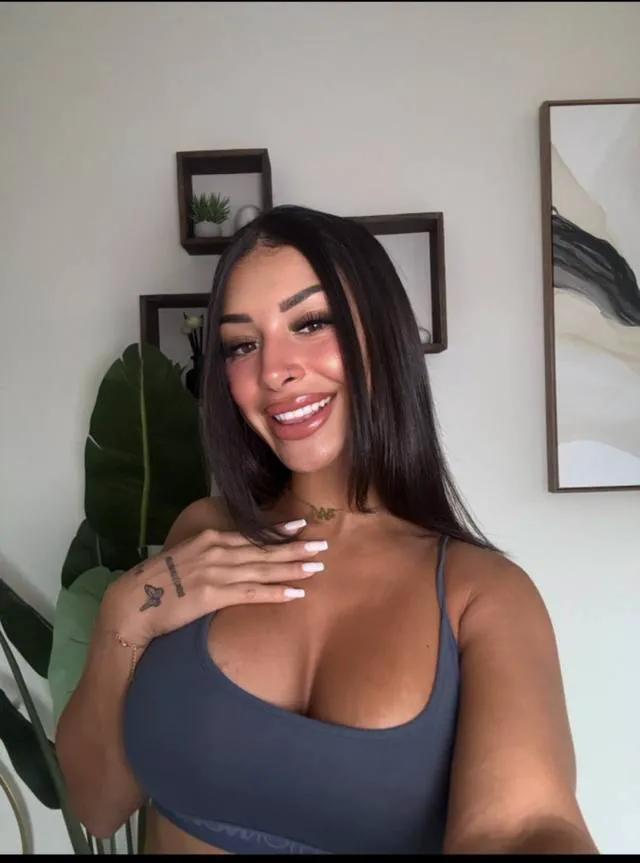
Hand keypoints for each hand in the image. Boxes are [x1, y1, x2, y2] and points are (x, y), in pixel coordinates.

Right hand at [99, 520, 325, 646]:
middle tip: (322, 545)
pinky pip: (251, 593)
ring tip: (317, 567)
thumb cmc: (157, 584)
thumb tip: (228, 556)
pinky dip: (275, 593)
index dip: (278, 531)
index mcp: (209, 539)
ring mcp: (215, 572)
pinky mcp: (212, 595)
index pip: (251, 534)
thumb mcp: (184, 558)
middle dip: (296, 547)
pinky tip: (296, 594)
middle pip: (264, 550)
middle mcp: (216, 551)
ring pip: (263, 569)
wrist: (132, 603)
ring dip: (293, 568)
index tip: (300, 525)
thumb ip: (207, 554)